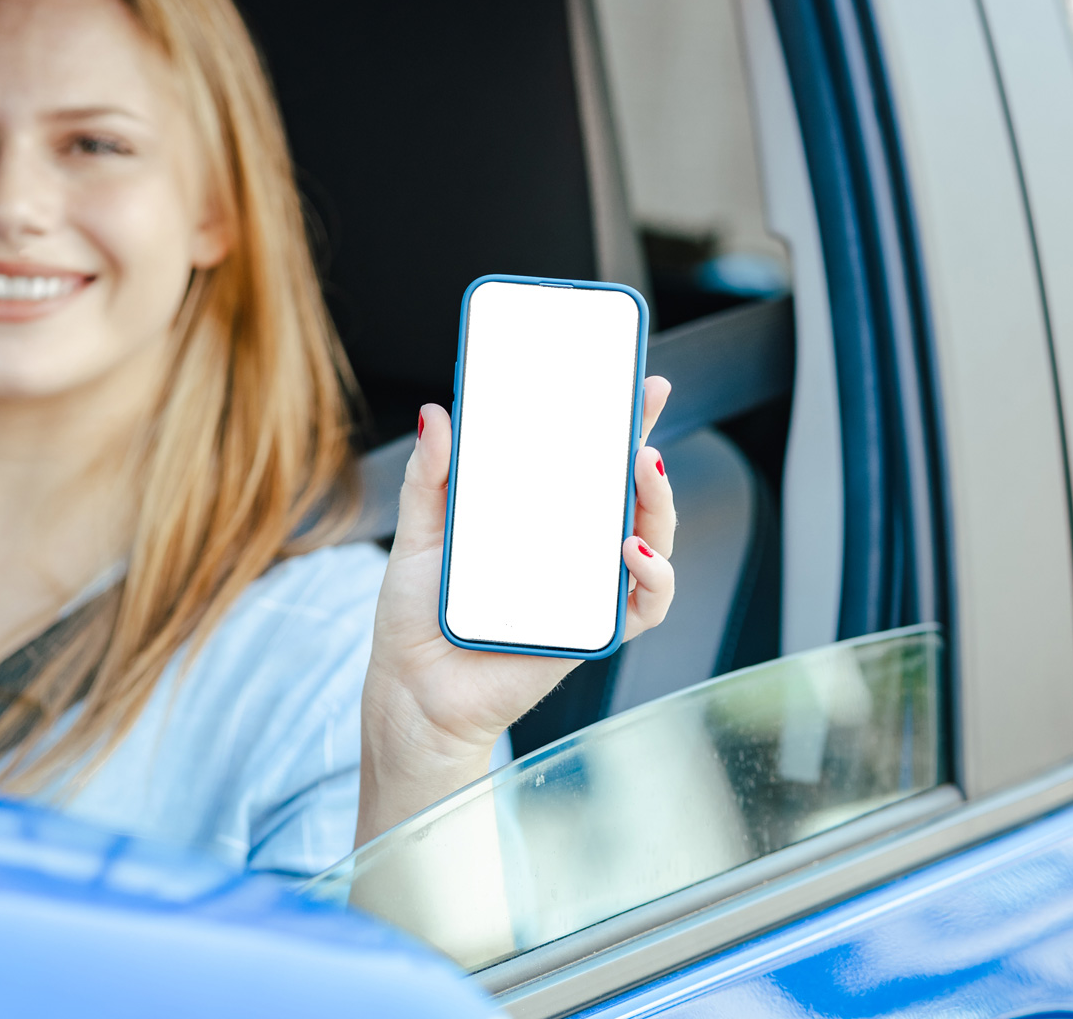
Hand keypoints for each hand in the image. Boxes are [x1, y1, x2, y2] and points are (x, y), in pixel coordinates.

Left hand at [356, 377, 677, 844]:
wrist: (413, 690)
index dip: (621, 420)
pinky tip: (633, 552)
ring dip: (660, 505)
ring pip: (653, 539)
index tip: (639, 381)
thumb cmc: (419, 616)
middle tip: (640, 427)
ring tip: (643, 476)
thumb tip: (437, 413)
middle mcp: (572, 547)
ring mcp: (587, 587)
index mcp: (539, 516)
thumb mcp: (420, 532)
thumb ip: (430, 475)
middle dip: (649, 453)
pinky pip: (647, 603)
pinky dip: (655, 576)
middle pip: (632, 493)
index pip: (590, 460)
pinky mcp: (595, 630)